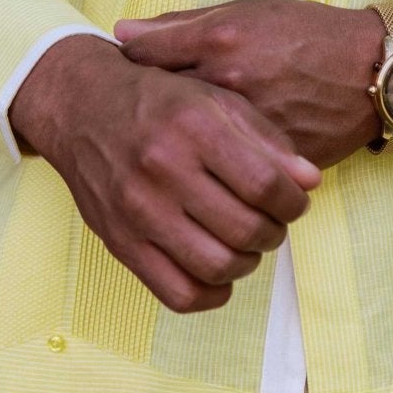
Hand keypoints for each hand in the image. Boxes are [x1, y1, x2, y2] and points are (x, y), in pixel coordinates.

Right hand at [7, 35, 320, 314]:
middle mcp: (163, 168)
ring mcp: (138, 210)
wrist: (83, 107)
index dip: (293, 202)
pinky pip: (178, 293)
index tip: (295, 200)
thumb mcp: (216, 99)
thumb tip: (310, 182)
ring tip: (246, 242)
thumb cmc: (160, 100)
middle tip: (272, 221)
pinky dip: (211, 292)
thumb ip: (267, 139)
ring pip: (217, 266)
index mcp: (194, 126)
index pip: (265, 184)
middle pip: (245, 229)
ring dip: (247, 262)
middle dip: (274, 232)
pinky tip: (218, 270)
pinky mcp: (120, 242)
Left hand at [113, 0, 387, 166]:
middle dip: (142, 118)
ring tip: (166, 151)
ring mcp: (247, 124)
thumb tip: (124, 32)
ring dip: (174, 151)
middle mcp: (229, 82)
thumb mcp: (248, 12)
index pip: (143, 59)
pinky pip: (224, 172)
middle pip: (158, 109)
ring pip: (188, 148)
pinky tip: (205, 167)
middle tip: (136, 122)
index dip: (127, 72)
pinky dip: (211, 171)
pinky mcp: (268, 160)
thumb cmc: (310, 34)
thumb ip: (182, 24)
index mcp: (219, 39)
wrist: (374, 73)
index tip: (122, 80)